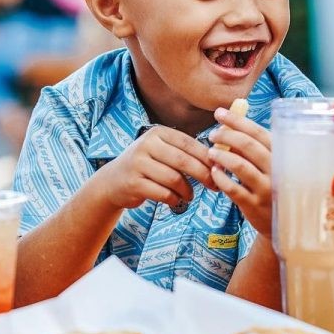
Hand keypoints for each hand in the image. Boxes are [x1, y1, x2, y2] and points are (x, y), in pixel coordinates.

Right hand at [94, 126, 216, 210]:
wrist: (112, 182)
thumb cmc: (148, 166)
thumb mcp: (163, 151)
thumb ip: (186, 152)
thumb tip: (220, 158)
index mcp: (158, 133)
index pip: (189, 143)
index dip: (207, 157)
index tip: (221, 168)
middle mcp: (146, 145)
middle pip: (183, 161)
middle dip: (203, 174)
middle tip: (215, 185)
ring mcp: (138, 164)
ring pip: (174, 178)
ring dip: (187, 190)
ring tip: (190, 195)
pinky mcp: (133, 183)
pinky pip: (162, 193)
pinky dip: (174, 199)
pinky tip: (176, 200)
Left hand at [209, 106, 272, 238]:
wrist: (282, 222)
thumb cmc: (272, 186)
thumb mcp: (270, 165)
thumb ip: (253, 149)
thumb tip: (229, 129)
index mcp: (282, 155)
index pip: (258, 132)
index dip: (237, 121)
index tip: (219, 113)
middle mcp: (277, 170)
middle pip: (248, 146)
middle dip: (226, 136)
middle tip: (212, 134)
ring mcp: (266, 188)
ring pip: (240, 166)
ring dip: (221, 156)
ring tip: (211, 152)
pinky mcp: (254, 205)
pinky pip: (233, 188)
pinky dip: (220, 178)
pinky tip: (213, 172)